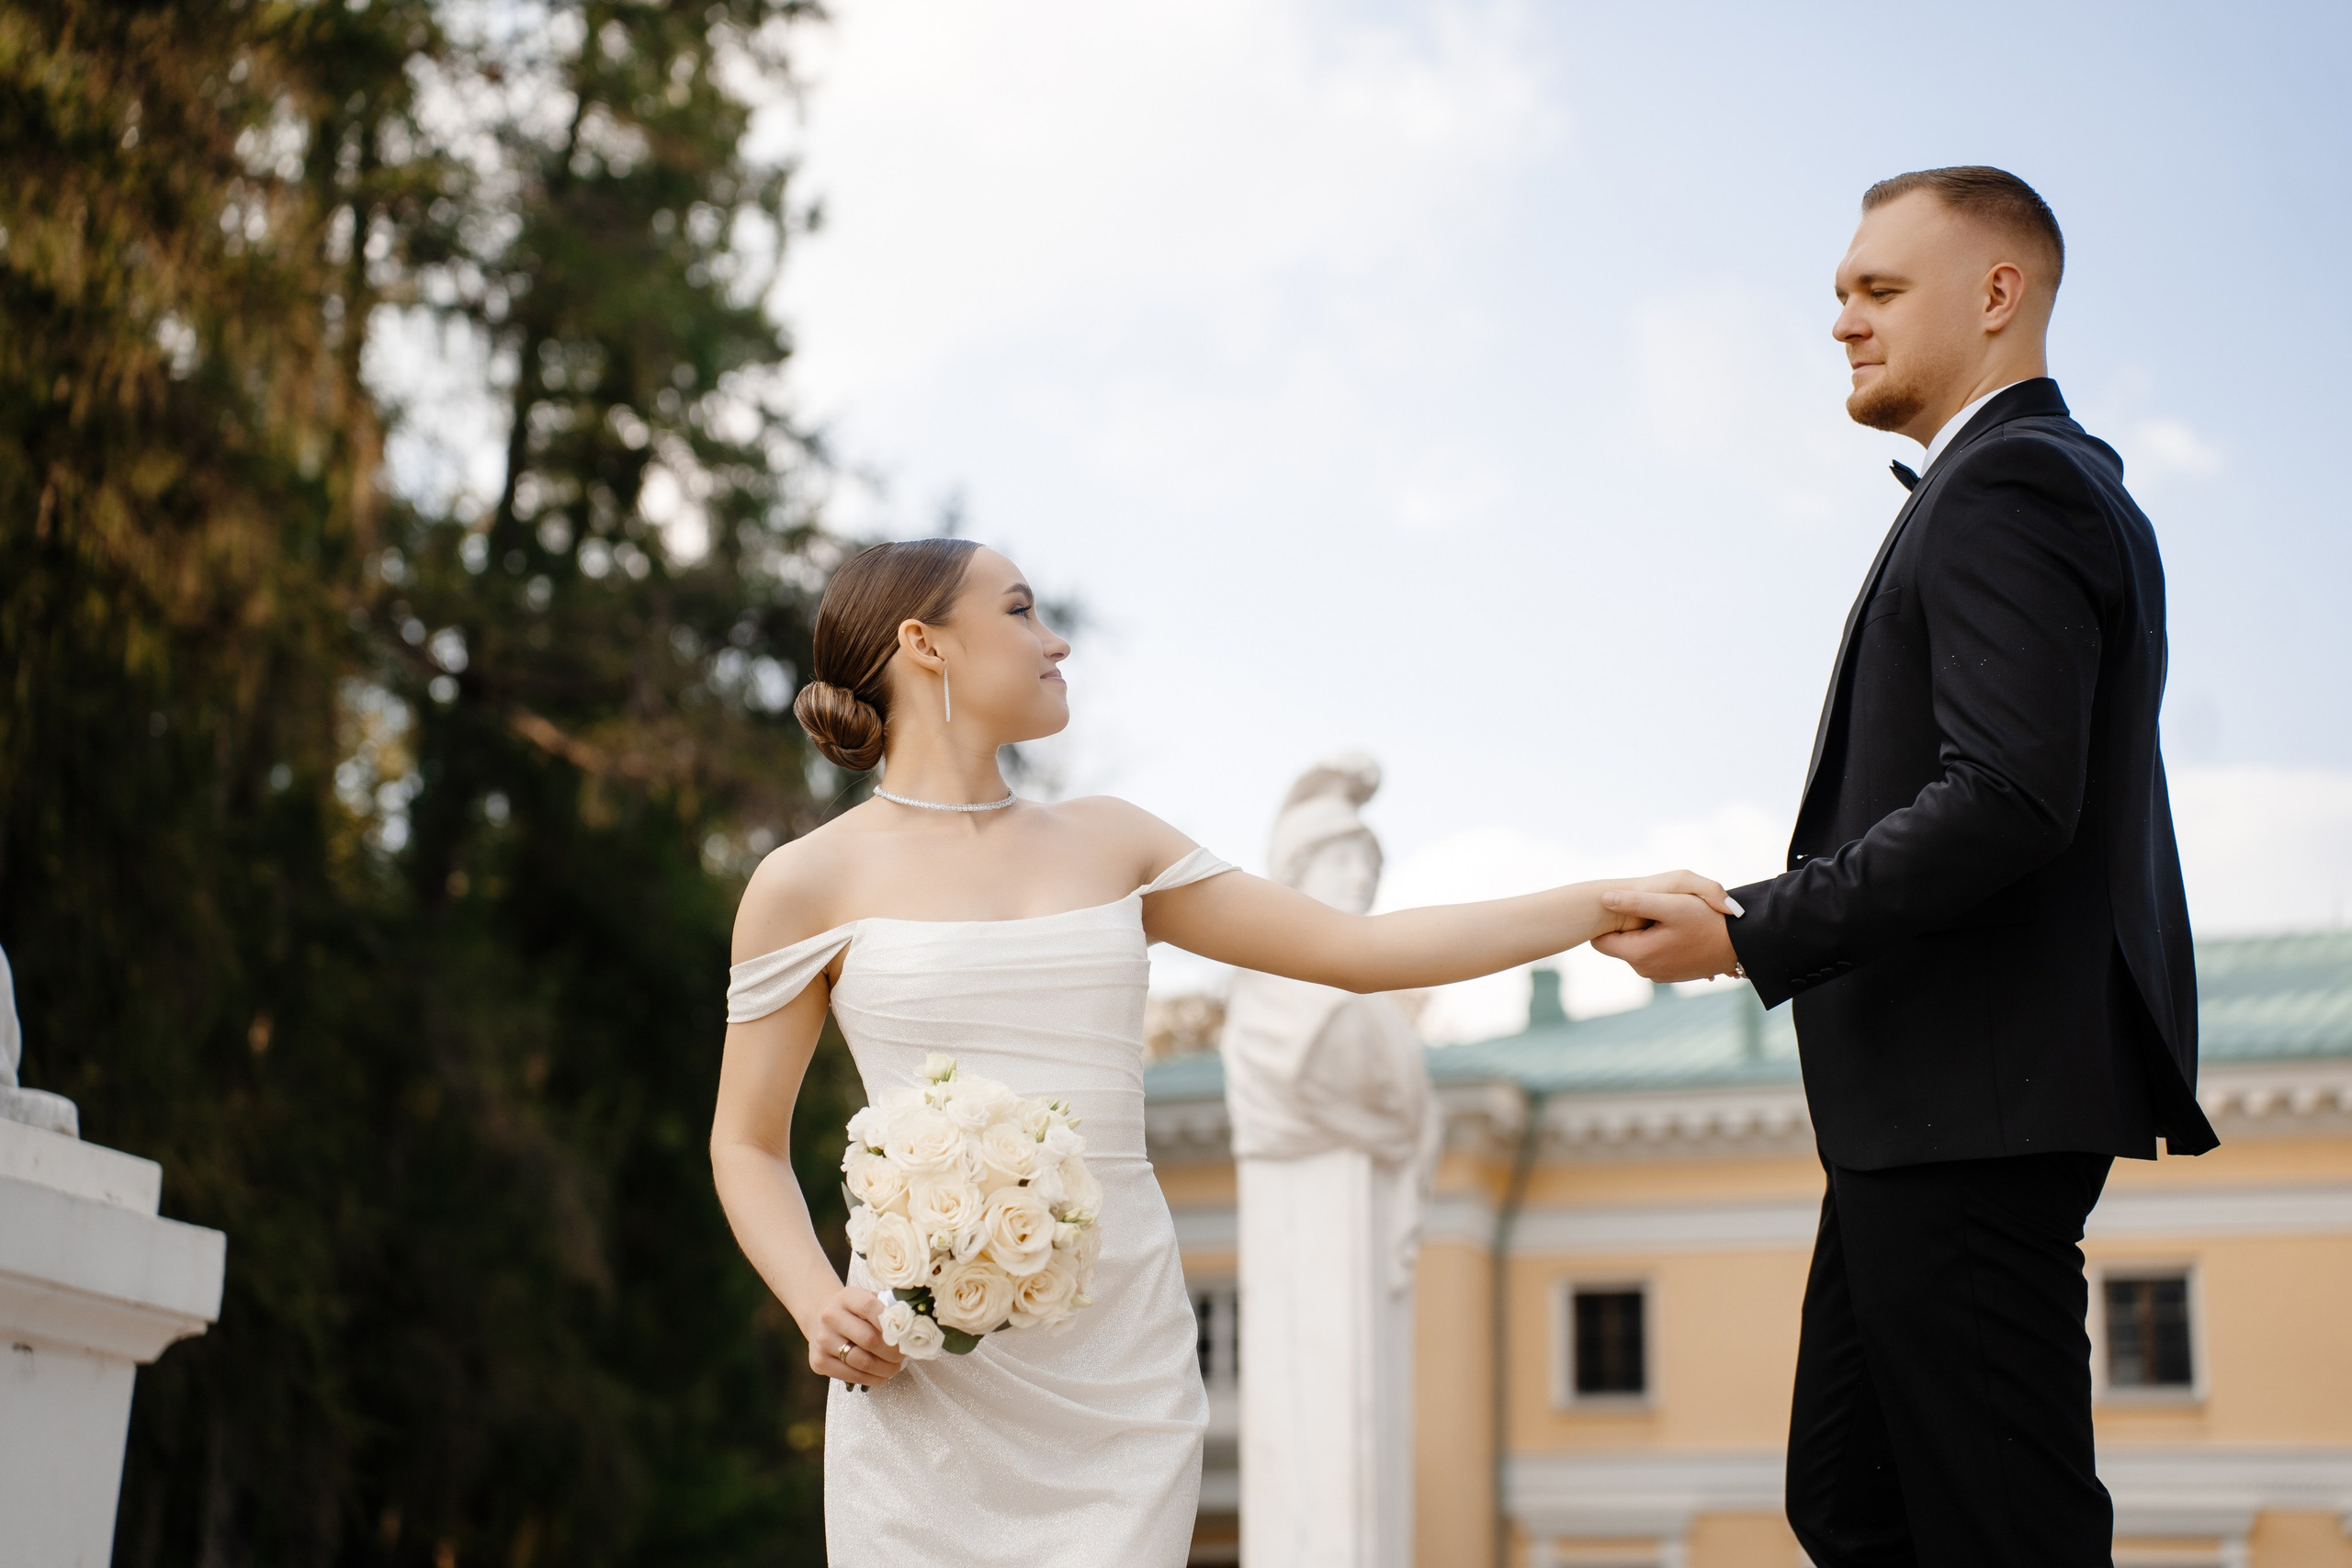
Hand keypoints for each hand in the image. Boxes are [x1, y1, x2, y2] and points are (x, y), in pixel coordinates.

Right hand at [806, 1285, 905, 1387]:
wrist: (819, 1317)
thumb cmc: (854, 1310)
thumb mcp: (868, 1298)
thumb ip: (888, 1308)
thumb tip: (915, 1325)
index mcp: (846, 1297)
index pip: (870, 1308)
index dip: (891, 1323)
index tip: (907, 1334)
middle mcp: (830, 1317)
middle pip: (869, 1339)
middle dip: (893, 1352)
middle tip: (905, 1356)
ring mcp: (822, 1340)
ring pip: (861, 1361)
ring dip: (885, 1369)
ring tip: (896, 1367)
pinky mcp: (819, 1361)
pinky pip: (850, 1375)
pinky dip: (871, 1379)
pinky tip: (882, 1376)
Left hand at [1592, 879, 1744, 983]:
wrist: (1739, 944)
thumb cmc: (1706, 921)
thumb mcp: (1670, 904)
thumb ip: (1634, 901)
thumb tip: (1603, 898)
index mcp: (1639, 954)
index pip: (1600, 941)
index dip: (1610, 923)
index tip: (1626, 907)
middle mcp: (1644, 970)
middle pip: (1619, 944)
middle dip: (1630, 927)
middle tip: (1655, 911)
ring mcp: (1658, 975)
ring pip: (1637, 949)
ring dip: (1647, 933)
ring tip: (1670, 920)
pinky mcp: (1671, 975)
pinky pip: (1654, 955)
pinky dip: (1660, 942)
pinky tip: (1680, 932)